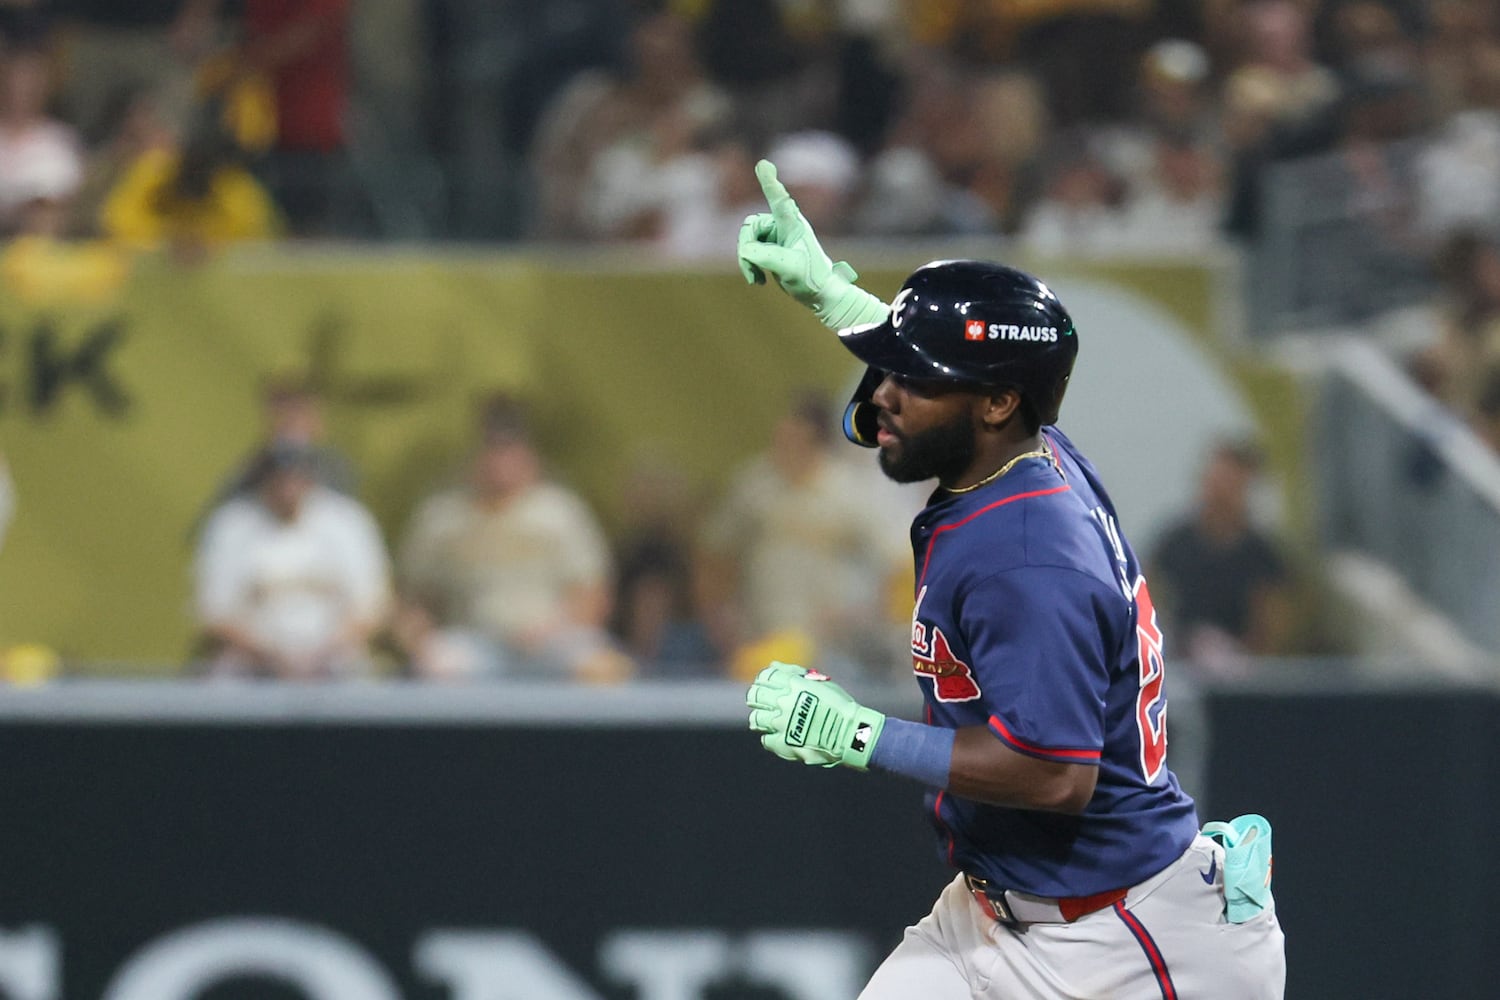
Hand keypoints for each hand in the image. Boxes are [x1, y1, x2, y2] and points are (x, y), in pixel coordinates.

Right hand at [736, 161, 887, 330]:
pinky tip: (758, 281)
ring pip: (747, 239)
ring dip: (747, 260)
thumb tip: (745, 250)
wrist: (819, 293)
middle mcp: (783, 225)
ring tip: (756, 279)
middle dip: (746, 247)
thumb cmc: (810, 278)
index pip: (779, 199)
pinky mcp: (771, 247)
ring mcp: (776, 235)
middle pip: (750, 225)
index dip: (770, 182)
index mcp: (792, 224)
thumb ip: (766, 256)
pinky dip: (749, 264)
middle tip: (751, 269)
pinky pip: (749, 249)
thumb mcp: (788, 268)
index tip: (763, 164)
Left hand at [746, 661, 884, 769]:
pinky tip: (781, 735)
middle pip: (754, 696)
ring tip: (773, 721)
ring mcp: (781, 724)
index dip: (763, 679)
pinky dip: (771, 737)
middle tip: (764, 703)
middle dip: (757, 697)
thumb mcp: (819, 683)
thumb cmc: (839, 705)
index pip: (765, 676)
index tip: (766, 684)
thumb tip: (773, 665)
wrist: (850, 734)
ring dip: (761, 718)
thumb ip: (794, 673)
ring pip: (756, 718)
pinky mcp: (783, 743)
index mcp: (793, 684)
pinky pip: (766, 739)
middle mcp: (784, 702)